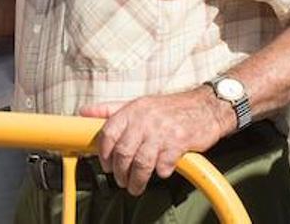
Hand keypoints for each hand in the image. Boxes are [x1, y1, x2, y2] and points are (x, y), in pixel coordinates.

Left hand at [79, 87, 226, 195]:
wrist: (206, 107)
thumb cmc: (169, 108)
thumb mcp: (138, 103)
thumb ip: (110, 110)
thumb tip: (83, 111)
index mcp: (132, 110)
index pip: (109, 133)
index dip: (104, 153)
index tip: (105, 165)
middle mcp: (145, 119)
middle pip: (123, 152)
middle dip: (119, 172)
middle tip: (122, 181)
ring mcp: (162, 131)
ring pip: (141, 163)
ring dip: (136, 180)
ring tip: (136, 186)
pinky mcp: (180, 142)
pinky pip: (164, 165)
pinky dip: (160, 173)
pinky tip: (161, 172)